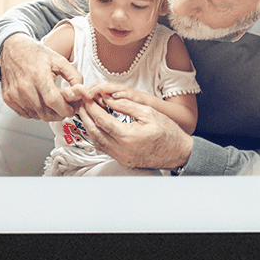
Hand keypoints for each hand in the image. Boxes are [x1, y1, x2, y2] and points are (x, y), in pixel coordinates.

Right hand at [0, 33, 83, 120]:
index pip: (54, 101)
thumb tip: (82, 92)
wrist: (12, 49)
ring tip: (53, 105)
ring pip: (36, 115)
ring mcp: (14, 94)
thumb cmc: (36, 54)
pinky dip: (36, 112)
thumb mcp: (59, 60)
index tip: (71, 110)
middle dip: (59, 114)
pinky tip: (41, 103)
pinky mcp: (8, 98)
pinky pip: (25, 114)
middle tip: (65, 109)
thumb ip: (74, 76)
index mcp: (39, 76)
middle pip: (45, 112)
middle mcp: (25, 87)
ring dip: (48, 114)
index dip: (65, 109)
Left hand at [75, 84, 193, 171]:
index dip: (92, 108)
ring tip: (85, 113)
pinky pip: (104, 148)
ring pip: (97, 142)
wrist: (179, 153)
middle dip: (85, 116)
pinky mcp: (123, 161)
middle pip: (95, 132)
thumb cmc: (168, 132)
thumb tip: (108, 98)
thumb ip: (126, 105)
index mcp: (129, 136)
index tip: (87, 98)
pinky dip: (97, 136)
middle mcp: (122, 150)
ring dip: (89, 127)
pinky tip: (96, 127)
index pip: (102, 120)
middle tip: (81, 103)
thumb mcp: (148, 112)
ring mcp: (122, 157)